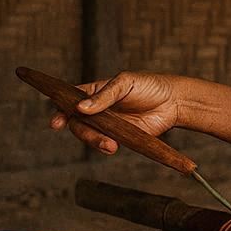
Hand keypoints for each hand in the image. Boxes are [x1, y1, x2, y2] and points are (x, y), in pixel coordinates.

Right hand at [49, 71, 180, 154]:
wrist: (174, 102)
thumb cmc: (149, 86)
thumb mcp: (125, 83)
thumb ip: (104, 96)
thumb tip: (80, 107)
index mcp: (95, 92)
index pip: (70, 100)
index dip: (60, 110)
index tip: (56, 122)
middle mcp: (98, 109)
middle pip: (77, 122)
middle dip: (81, 131)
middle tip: (90, 135)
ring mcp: (108, 124)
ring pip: (90, 135)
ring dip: (95, 141)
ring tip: (110, 145)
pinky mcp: (120, 136)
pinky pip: (106, 143)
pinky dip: (105, 146)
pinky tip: (112, 146)